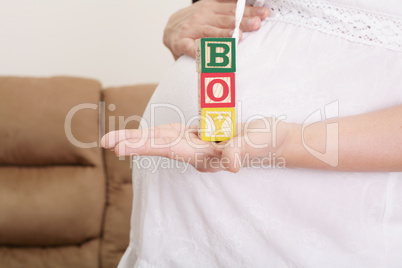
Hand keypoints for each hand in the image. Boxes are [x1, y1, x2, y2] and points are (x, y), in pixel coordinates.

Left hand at [100, 117, 291, 172]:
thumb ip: (241, 152)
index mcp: (205, 153)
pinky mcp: (201, 137)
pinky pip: (174, 135)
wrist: (272, 140)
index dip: (144, 146)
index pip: (169, 149)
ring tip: (114, 140)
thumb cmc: (265, 142)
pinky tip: (142, 136)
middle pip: (159, 146)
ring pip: (163, 140)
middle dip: (133, 144)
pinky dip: (155, 134)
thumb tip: (232, 164)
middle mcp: (196, 151)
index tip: (120, 148)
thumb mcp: (255, 143)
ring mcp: (197, 144)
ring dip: (138, 139)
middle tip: (105, 143)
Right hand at [163, 0, 269, 58]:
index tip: (263, 14)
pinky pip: (193, 49)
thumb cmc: (195, 24)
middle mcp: (202, 16)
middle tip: (256, 24)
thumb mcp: (210, 10)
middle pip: (226, 20)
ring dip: (225, 35)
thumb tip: (252, 9)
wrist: (169, 31)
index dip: (249, 11)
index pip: (233, 9)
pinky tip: (210, 56)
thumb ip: (227, 10)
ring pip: (211, 32)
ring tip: (238, 37)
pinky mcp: (181, 43)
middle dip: (242, 22)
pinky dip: (201, 52)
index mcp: (211, 8)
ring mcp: (191, 30)